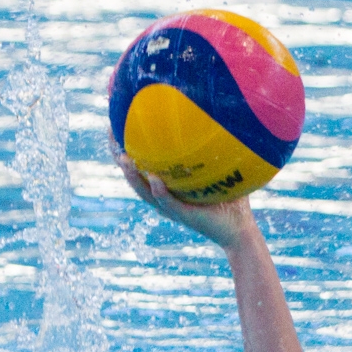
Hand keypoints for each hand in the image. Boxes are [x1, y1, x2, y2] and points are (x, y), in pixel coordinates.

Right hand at [111, 136, 256, 251]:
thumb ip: (216, 152)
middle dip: (119, 156)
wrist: (240, 231)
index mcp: (167, 186)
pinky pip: (168, 203)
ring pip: (144, 191)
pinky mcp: (184, 216)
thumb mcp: (220, 172)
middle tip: (110, 135)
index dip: (126, 148)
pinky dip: (159, 191)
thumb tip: (222, 121)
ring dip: (132, 175)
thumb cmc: (231, 201)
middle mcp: (163, 197)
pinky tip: (153, 178)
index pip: (141, 165)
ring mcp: (171, 208)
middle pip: (134, 176)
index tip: (115, 126)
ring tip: (123, 157)